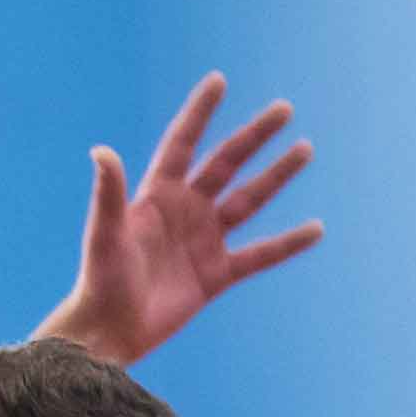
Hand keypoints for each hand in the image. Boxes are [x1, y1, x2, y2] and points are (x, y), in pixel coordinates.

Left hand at [46, 72, 321, 366]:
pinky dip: (286, 244)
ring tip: (305, 149)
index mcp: (157, 196)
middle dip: (253, 137)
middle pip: (225, 164)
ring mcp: (202, 242)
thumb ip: (107, 194)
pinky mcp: (215, 276)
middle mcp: (184, 212)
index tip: (218, 81)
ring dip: (276, 175)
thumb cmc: (100, 283)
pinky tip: (316, 230)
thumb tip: (100, 150)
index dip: (199, 114)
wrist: (108, 335)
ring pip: (247, 201)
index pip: (182, 144)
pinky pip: (259, 256)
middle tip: (284, 109)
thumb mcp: (104, 236)